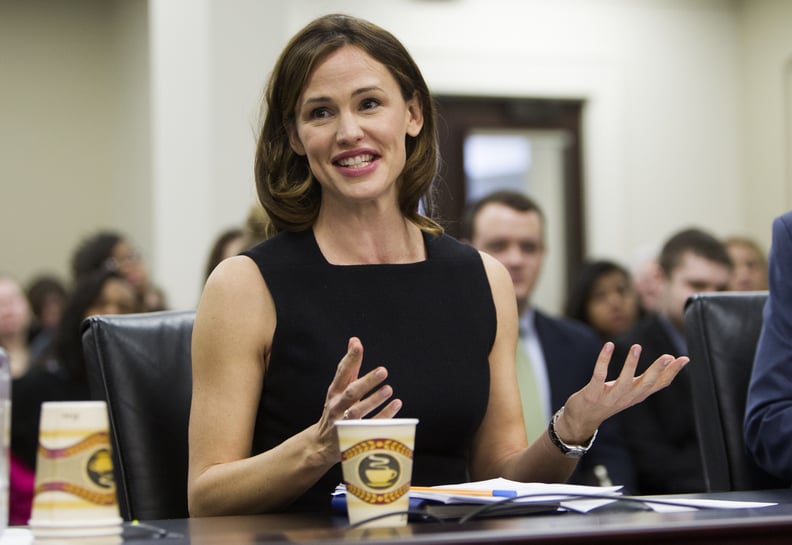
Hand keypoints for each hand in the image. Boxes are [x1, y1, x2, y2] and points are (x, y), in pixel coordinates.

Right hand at [315, 337, 402, 461]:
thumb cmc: (336, 409)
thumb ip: (349, 366)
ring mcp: (343, 423)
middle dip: (366, 382)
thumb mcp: (339, 388)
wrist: (321, 444)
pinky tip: (396, 405)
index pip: (341, 373)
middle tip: (383, 371)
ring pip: (358, 412)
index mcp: (334, 392)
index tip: (358, 345)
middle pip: (351, 393)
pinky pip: (370, 427)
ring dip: (373, 401)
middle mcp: (337, 406)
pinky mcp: (353, 437)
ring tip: (388, 389)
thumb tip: (354, 341)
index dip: (350, 359)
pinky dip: (383, 416)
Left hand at [557, 342, 687, 443]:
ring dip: (631, 364)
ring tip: (637, 346)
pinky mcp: (592, 394)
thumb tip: (667, 364)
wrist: (581, 420)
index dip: (672, 373)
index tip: (684, 359)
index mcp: (637, 396)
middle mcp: (626, 398)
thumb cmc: (608, 400)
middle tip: (668, 356)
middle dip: (657, 371)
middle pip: (646, 384)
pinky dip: (604, 360)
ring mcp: (609, 397)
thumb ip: (645, 381)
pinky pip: (599, 376)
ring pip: (624, 381)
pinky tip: (608, 345)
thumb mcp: (629, 392)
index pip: (659, 385)